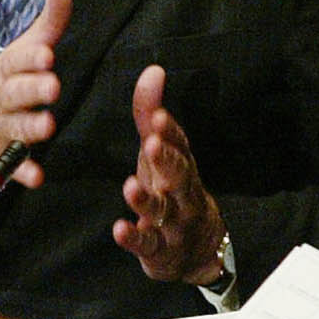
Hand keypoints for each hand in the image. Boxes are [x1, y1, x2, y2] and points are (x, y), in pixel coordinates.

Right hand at [0, 0, 69, 189]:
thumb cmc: (6, 83)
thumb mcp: (24, 50)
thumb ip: (49, 21)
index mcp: (6, 70)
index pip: (18, 61)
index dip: (31, 59)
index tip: (48, 55)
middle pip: (15, 93)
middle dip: (33, 90)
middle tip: (52, 85)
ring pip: (14, 129)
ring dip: (29, 129)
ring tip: (47, 127)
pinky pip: (11, 168)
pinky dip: (22, 173)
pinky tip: (36, 177)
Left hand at [112, 64, 227, 284]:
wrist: (199, 249)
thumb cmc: (172, 187)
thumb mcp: (161, 150)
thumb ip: (150, 113)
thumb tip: (153, 69)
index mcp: (182, 165)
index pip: (180, 145)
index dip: (170, 131)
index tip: (159, 116)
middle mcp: (182, 192)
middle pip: (179, 174)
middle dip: (166, 159)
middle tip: (152, 143)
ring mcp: (173, 222)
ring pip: (163, 209)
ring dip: (146, 198)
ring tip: (130, 186)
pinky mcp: (159, 249)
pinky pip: (148, 243)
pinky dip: (134, 237)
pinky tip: (119, 229)